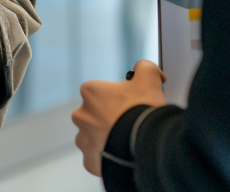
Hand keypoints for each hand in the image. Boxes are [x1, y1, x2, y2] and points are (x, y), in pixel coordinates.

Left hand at [71, 61, 166, 175]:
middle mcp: (81, 115)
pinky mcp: (90, 161)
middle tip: (130, 124)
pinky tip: (123, 155)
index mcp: (90, 92)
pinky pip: (97, 158)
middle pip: (95, 114)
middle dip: (110, 119)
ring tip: (127, 142)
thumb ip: (144, 68)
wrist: (145, 145)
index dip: (118, 98)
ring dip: (107, 138)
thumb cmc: (143, 111)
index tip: (131, 105)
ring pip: (94, 137)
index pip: (101, 92)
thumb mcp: (149, 79)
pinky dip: (108, 158)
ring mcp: (83, 139)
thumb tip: (144, 68)